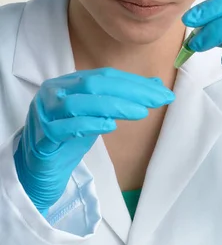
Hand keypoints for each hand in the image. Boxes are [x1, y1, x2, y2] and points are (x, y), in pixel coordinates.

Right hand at [14, 68, 174, 214]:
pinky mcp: (42, 137)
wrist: (36, 167)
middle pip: (95, 85)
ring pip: (80, 103)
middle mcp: (55, 92)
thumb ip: (121, 98)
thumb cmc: (69, 137)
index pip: (106, 77)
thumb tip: (155, 84)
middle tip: (159, 100)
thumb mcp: (97, 114)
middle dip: (130, 92)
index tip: (163, 92)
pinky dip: (89, 124)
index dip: (135, 83)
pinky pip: (65, 127)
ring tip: (141, 113)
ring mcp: (46, 113)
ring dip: (114, 106)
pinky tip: (109, 126)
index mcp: (69, 82)